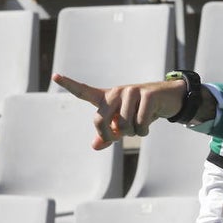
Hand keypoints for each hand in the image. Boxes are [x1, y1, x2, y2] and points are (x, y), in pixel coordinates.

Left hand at [52, 73, 185, 147]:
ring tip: (140, 124)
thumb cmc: (140, 113)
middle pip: (100, 121)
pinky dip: (145, 130)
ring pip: (123, 126)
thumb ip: (108, 135)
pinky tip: (150, 123)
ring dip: (133, 133)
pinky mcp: (147, 95)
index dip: (69, 84)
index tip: (54, 75)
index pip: (84, 92)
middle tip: (119, 137)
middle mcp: (116, 92)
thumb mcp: (123, 125)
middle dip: (110, 136)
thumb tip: (95, 146)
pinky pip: (140, 123)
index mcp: (107, 97)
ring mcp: (131, 91)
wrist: (167, 100)